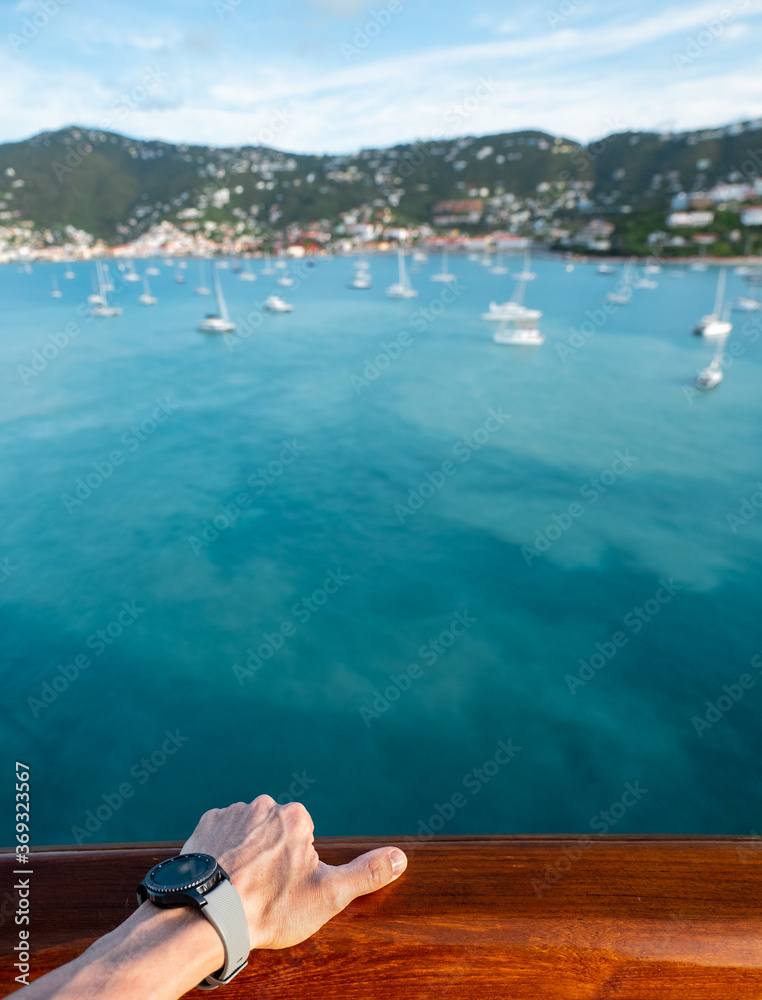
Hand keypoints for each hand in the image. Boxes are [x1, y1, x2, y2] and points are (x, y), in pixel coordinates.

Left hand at [182, 794, 406, 949]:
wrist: (210, 916)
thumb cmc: (271, 908)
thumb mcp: (328, 895)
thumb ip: (366, 873)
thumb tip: (401, 857)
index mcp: (294, 816)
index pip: (304, 835)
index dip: (298, 864)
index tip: (286, 885)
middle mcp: (263, 805)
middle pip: (275, 830)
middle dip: (272, 855)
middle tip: (263, 889)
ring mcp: (231, 813)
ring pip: (247, 832)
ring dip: (246, 852)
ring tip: (240, 886)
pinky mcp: (205, 825)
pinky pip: (220, 834)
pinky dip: (221, 851)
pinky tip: (221, 876)